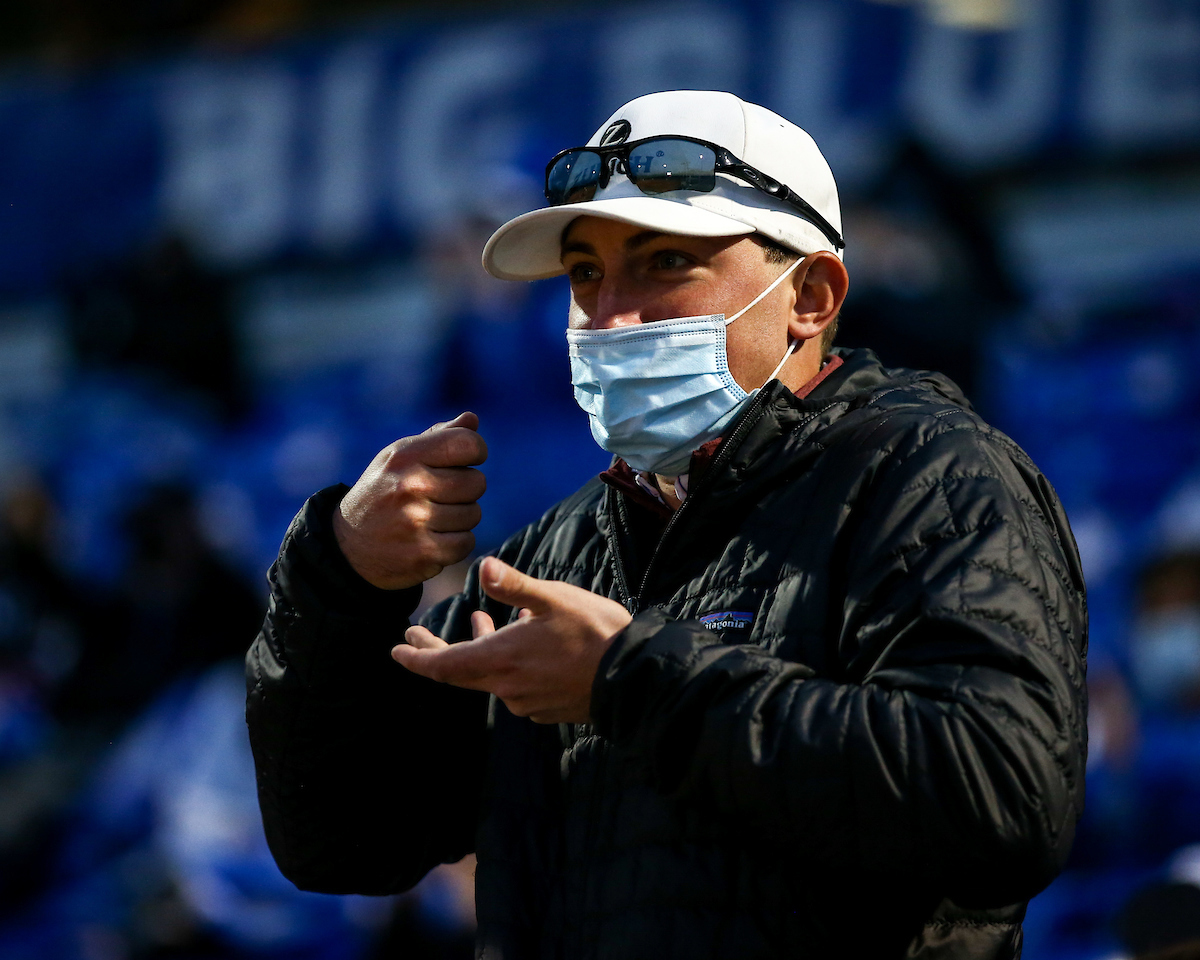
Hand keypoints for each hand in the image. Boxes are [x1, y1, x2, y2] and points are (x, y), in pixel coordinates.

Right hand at [333, 412, 486, 589]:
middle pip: (476, 482)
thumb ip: (438, 437)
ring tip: (436, 517)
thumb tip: (472, 420)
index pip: (467, 444)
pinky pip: (466, 543)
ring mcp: (416, 522)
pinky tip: (435, 537)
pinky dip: (456, 542)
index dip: (475, 451)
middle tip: (444, 494)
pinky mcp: (423, 554)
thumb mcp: (400, 457)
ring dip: (461, 517)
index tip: (465, 460)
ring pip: (473, 514)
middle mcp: (410, 485)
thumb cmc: (383, 492)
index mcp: (405, 455)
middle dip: (467, 488)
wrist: (348, 546)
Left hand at [393, 557, 632, 722]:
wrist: (634, 677)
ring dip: (481, 650)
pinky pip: (515, 685)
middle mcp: (507, 687)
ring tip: (482, 621)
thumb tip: (481, 566)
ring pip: (491, 675)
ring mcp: (526, 702)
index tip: (397, 650)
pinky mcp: (546, 708)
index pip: (444, 665)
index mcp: (501, 660)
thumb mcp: (554, 599)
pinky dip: (507, 663)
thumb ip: (514, 586)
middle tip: (416, 636)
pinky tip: (523, 642)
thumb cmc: (595, 632)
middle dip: (436, 652)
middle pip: (460, 673)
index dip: (417, 659)